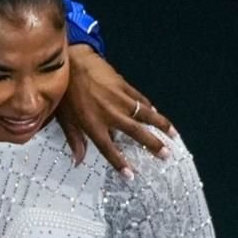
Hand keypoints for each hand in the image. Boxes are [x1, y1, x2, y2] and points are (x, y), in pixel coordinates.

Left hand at [60, 45, 175, 173]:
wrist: (72, 61)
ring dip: (161, 124)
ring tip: (173, 135)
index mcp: (93, 124)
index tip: (131, 175)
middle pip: (135, 132)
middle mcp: (109, 113)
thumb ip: (74, 140)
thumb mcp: (64, 118)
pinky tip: (157, 114)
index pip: (108, 149)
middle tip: (166, 155)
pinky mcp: (124, 85)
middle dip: (152, 144)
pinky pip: (140, 99)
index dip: (120, 163)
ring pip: (145, 114)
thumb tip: (77, 161)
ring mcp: (119, 98)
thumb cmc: (65, 92)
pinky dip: (149, 107)